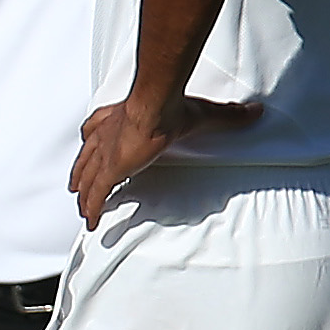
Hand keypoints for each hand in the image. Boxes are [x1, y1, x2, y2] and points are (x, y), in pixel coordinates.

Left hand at [67, 92, 263, 223]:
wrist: (156, 107)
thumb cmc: (173, 107)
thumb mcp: (201, 112)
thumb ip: (227, 115)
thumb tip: (253, 111)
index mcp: (118, 118)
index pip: (97, 127)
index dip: (93, 139)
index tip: (90, 145)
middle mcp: (104, 136)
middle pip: (85, 158)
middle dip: (81, 173)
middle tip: (76, 185)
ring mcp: (104, 155)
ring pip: (86, 179)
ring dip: (83, 194)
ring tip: (83, 207)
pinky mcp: (108, 171)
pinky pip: (96, 196)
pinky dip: (92, 210)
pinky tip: (91, 223)